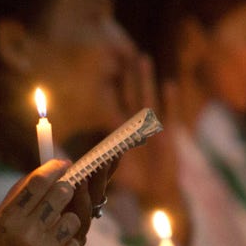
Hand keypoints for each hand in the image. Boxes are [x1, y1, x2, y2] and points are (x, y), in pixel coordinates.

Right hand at [0, 160, 84, 245]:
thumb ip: (18, 198)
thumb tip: (45, 172)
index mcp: (7, 219)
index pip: (38, 182)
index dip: (54, 168)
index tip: (63, 164)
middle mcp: (24, 234)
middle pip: (61, 194)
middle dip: (66, 189)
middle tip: (64, 191)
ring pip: (73, 219)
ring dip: (67, 222)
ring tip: (53, 232)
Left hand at [112, 61, 190, 243]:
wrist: (157, 193)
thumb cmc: (134, 182)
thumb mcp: (112, 168)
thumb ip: (98, 159)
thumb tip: (75, 156)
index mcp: (121, 131)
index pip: (114, 103)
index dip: (111, 86)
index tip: (105, 66)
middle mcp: (137, 125)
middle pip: (130, 94)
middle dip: (127, 74)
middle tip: (122, 51)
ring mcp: (154, 128)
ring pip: (148, 98)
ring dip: (144, 79)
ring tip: (141, 58)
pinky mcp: (169, 136)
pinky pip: (170, 115)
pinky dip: (170, 101)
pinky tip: (169, 84)